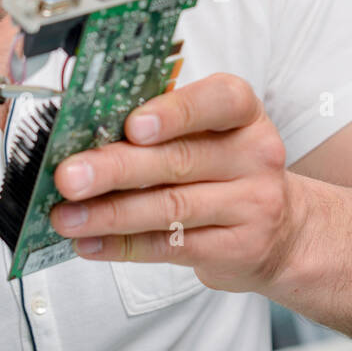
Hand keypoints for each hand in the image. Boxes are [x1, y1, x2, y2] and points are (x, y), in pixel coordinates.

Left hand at [49, 72, 299, 293]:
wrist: (286, 233)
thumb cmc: (230, 170)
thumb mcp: (212, 135)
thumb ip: (163, 128)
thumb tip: (85, 136)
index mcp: (244, 114)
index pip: (219, 101)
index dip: (175, 111)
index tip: (132, 125)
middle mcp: (255, 155)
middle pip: (180, 159)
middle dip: (115, 167)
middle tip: (68, 176)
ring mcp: (251, 205)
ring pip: (170, 208)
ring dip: (109, 213)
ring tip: (65, 216)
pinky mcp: (236, 249)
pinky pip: (170, 247)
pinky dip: (123, 245)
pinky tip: (89, 243)